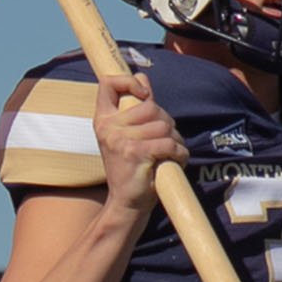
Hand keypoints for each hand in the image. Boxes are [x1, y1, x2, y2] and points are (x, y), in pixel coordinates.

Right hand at [93, 74, 187, 221]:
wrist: (126, 204)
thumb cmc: (131, 169)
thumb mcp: (127, 135)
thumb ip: (134, 107)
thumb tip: (142, 77)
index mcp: (103, 120)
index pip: (109, 83)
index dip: (129, 81)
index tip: (144, 94)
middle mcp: (107, 127)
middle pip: (150, 106)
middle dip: (166, 123)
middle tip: (164, 140)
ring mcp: (120, 140)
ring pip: (163, 126)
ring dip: (175, 140)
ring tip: (169, 154)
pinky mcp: (135, 153)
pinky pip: (168, 143)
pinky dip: (179, 152)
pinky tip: (175, 161)